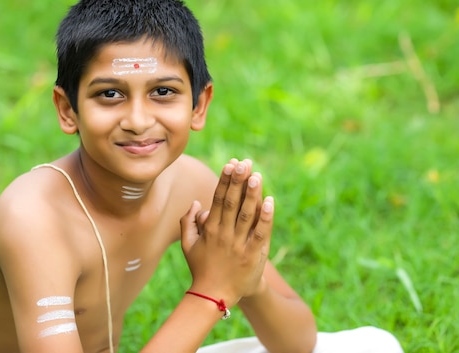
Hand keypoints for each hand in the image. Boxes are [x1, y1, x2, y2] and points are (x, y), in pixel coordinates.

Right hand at [180, 159, 273, 306]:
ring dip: (252, 194)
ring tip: (257, 175)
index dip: (225, 181)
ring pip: (247, 214)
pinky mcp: (252, 255)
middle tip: (244, 163)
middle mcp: (224, 234)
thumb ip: (188, 222)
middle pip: (233, 202)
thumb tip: (195, 202)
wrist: (214, 296)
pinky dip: (266, 218)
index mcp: (210, 229)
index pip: (218, 199)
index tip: (230, 164)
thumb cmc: (201, 268)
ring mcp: (239, 244)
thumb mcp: (188, 245)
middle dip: (239, 181)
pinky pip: (260, 233)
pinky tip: (270, 202)